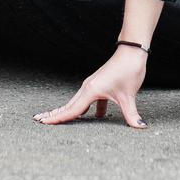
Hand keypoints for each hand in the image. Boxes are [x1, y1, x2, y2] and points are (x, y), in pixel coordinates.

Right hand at [32, 44, 149, 127]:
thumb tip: (140, 127)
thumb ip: (132, 114)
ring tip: (58, 119)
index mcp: (91, 90)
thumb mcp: (128, 95)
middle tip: (39, 120)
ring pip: (78, 102)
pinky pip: (90, 100)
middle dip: (55, 113)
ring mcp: (93, 85)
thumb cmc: (128, 69)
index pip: (72, 110)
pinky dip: (88, 108)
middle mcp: (88, 87)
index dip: (57, 118)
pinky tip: (95, 116)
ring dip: (69, 111)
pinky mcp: (100, 85)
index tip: (42, 122)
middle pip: (69, 105)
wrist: (132, 51)